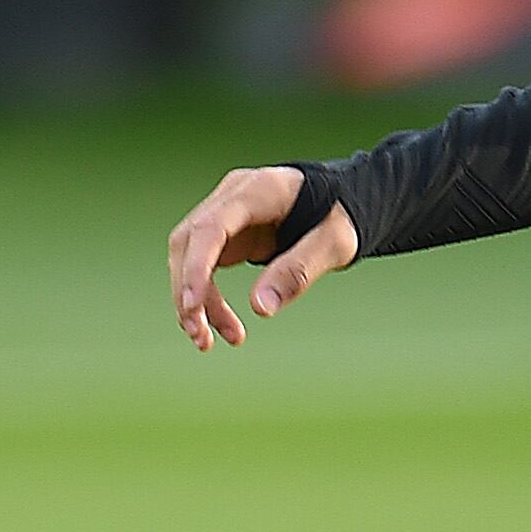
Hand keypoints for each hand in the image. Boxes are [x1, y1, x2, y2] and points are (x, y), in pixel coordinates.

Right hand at [167, 166, 359, 351]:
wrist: (343, 200)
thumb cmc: (340, 216)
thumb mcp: (334, 242)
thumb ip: (298, 271)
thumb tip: (259, 309)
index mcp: (259, 190)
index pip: (211, 227)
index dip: (196, 267)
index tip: (193, 307)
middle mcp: (232, 197)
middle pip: (188, 242)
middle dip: (187, 292)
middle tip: (202, 338)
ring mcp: (225, 214)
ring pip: (188, 257)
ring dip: (193, 302)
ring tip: (210, 341)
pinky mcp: (226, 234)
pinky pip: (202, 267)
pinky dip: (206, 299)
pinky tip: (219, 326)